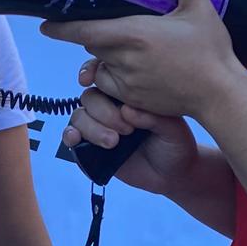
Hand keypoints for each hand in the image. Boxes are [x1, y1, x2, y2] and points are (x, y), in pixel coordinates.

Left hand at [41, 0, 246, 119]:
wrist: (220, 94)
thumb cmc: (211, 50)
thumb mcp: (200, 8)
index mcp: (136, 34)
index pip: (87, 32)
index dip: (63, 29)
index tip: (45, 25)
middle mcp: (125, 60)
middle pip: (93, 48)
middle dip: (94, 38)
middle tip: (105, 27)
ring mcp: (128, 83)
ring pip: (100, 69)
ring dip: (104, 60)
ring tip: (125, 51)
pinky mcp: (134, 100)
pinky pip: (112, 88)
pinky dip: (114, 78)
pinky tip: (134, 71)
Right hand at [61, 86, 200, 194]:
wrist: (173, 174)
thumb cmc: (176, 144)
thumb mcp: (173, 128)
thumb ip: (152, 118)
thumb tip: (126, 110)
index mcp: (128, 94)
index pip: (103, 75)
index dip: (91, 71)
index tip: (89, 78)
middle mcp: (111, 107)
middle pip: (89, 98)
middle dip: (104, 113)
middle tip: (127, 130)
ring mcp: (99, 127)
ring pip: (79, 117)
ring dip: (92, 128)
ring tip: (113, 143)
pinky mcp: (92, 147)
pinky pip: (72, 137)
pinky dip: (70, 136)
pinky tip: (76, 140)